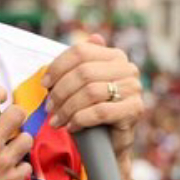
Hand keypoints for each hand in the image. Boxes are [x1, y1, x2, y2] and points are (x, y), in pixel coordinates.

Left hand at [41, 34, 142, 179]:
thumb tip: (91, 35)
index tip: (44, 84)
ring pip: (90, 92)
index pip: (81, 52)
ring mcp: (133, 88)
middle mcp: (128, 69)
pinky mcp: (134, 109)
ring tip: (56, 120)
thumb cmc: (92, 111)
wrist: (110, 144)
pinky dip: (80, 119)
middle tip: (49, 108)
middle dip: (61, 91)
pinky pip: (100, 111)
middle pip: (84, 72)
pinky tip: (71, 127)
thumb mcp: (83, 85)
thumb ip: (81, 63)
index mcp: (115, 56)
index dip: (58, 67)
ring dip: (67, 108)